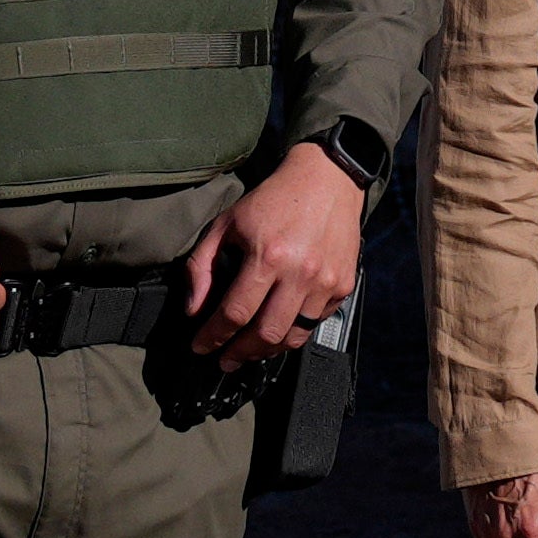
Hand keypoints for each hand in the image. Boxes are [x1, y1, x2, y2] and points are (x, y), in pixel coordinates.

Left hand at [181, 139, 366, 364]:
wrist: (328, 179)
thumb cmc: (274, 200)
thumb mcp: (227, 224)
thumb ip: (202, 266)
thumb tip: (193, 308)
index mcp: (267, 256)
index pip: (234, 313)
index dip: (213, 337)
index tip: (200, 346)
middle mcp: (300, 272)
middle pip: (265, 334)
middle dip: (239, 353)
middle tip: (225, 358)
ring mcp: (325, 281)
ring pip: (293, 336)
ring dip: (267, 349)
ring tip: (251, 349)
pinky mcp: (343, 284)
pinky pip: (316, 322)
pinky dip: (295, 331)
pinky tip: (280, 326)